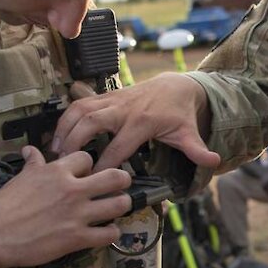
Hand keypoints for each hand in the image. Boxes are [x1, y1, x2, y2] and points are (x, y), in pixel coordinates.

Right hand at [0, 146, 131, 267]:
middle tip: (120, 185)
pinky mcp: (77, 238)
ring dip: (121, 205)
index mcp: (58, 172)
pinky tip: (107, 232)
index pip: (87, 158)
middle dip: (122, 180)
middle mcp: (73, 190)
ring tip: (118, 207)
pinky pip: (109, 234)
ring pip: (118, 204)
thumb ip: (33, 163)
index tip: (89, 172)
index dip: (90, 165)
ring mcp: (77, 214)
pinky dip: (111, 234)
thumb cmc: (4, 205)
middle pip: (115, 177)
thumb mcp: (21, 177)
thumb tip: (31, 150)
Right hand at [52, 73, 220, 172]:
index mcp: (142, 122)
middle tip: (62, 166)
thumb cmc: (180, 114)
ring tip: (53, 151)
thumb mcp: (189, 133)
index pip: (118, 147)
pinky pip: (79, 103)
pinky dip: (65, 118)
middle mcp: (123, 108)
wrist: (176, 85)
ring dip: (64, 129)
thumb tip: (214, 161)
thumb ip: (198, 149)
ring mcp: (112, 100)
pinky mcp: (105, 96)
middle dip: (75, 143)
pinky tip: (57, 136)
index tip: (92, 182)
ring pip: (80, 109)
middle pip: (91, 122)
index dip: (104, 165)